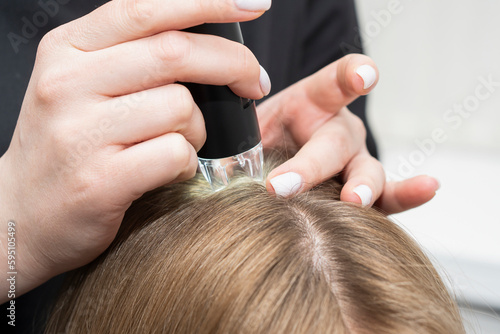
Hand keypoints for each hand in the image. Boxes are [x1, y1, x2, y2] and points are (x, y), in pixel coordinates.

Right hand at [0, 0, 271, 299]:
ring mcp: (81, 132)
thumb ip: (131, 58)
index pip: (147, 8)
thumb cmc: (66, 147)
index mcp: (68, 50)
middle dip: (234, 64)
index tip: (252, 2)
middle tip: (255, 82)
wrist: (20, 215)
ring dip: (199, 128)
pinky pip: (175, 154)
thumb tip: (208, 45)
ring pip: (181, 108)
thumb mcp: (81, 86)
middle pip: (176, 53)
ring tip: (180, 143)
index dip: (208, 1)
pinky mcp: (99, 180)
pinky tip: (169, 171)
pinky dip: (187, 162)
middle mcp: (69, 83)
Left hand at [257, 54, 438, 213]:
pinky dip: (407, 195)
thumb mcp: (252, 129)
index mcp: (314, 103)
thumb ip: (242, 141)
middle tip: (284, 185)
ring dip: (361, 185)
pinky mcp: (367, 189)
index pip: (334, 82)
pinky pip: (391, 195)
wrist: (281, 158)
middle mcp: (340, 128)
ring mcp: (357, 159)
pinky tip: (427, 188)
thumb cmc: (268, 139)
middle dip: (311, 164)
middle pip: (336, 142)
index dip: (350, 76)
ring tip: (354, 199)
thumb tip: (217, 166)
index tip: (364, 75)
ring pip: (367, 170)